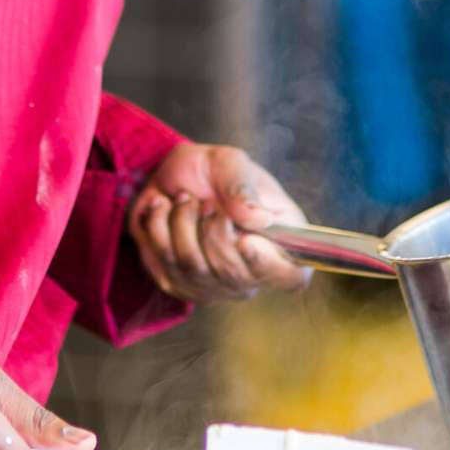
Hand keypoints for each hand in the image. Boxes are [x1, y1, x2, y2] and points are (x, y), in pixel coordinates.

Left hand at [127, 142, 310, 303]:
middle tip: (204, 201)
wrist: (171, 176)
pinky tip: (164, 210)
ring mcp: (217, 285)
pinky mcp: (182, 286)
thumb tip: (258, 219)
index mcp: (281, 241)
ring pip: (195, 269)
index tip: (245, 241)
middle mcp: (253, 272)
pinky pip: (165, 266)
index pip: (290, 276)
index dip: (269, 266)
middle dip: (211, 228)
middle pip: (233, 275)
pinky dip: (158, 229)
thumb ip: (242, 186)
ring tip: (184, 200)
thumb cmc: (211, 170)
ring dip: (182, 223)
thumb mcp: (229, 163)